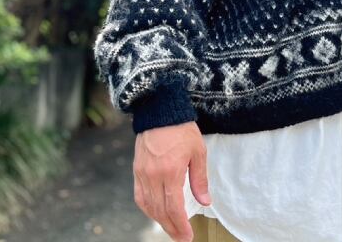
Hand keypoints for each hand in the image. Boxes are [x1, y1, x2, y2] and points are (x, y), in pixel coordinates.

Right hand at [133, 121, 210, 241]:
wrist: (160, 112)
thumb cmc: (181, 129)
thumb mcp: (198, 152)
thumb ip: (200, 179)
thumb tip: (204, 202)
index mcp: (170, 171)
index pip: (174, 207)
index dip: (180, 225)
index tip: (187, 237)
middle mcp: (153, 176)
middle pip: (160, 211)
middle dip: (171, 228)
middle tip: (181, 238)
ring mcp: (142, 174)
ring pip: (148, 206)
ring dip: (159, 220)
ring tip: (171, 228)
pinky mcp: (136, 170)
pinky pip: (139, 196)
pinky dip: (148, 208)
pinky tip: (156, 213)